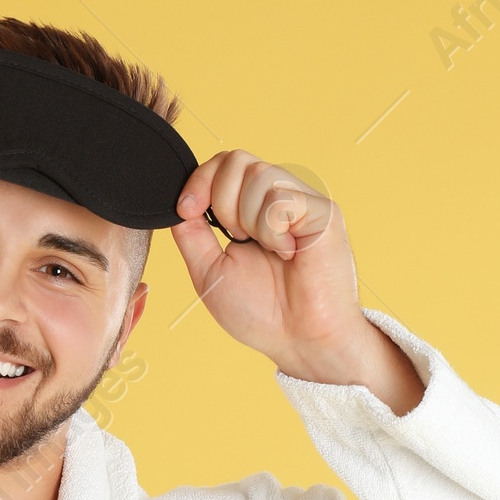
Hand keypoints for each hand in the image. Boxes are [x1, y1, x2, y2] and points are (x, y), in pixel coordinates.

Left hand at [170, 152, 422, 414]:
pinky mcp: (322, 210)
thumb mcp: (209, 271)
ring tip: (269, 251)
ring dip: (248, 220)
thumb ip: (191, 234)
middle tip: (237, 239)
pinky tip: (288, 254)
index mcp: (251, 210)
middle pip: (235, 160)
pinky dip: (273, 232)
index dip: (200, 180)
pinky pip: (281, 198)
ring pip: (257, 175)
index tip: (186, 209)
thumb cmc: (262, 313)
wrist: (298, 340)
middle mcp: (277, 199)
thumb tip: (177, 202)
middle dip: (221, 202)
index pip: (223, 165)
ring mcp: (301, 202)